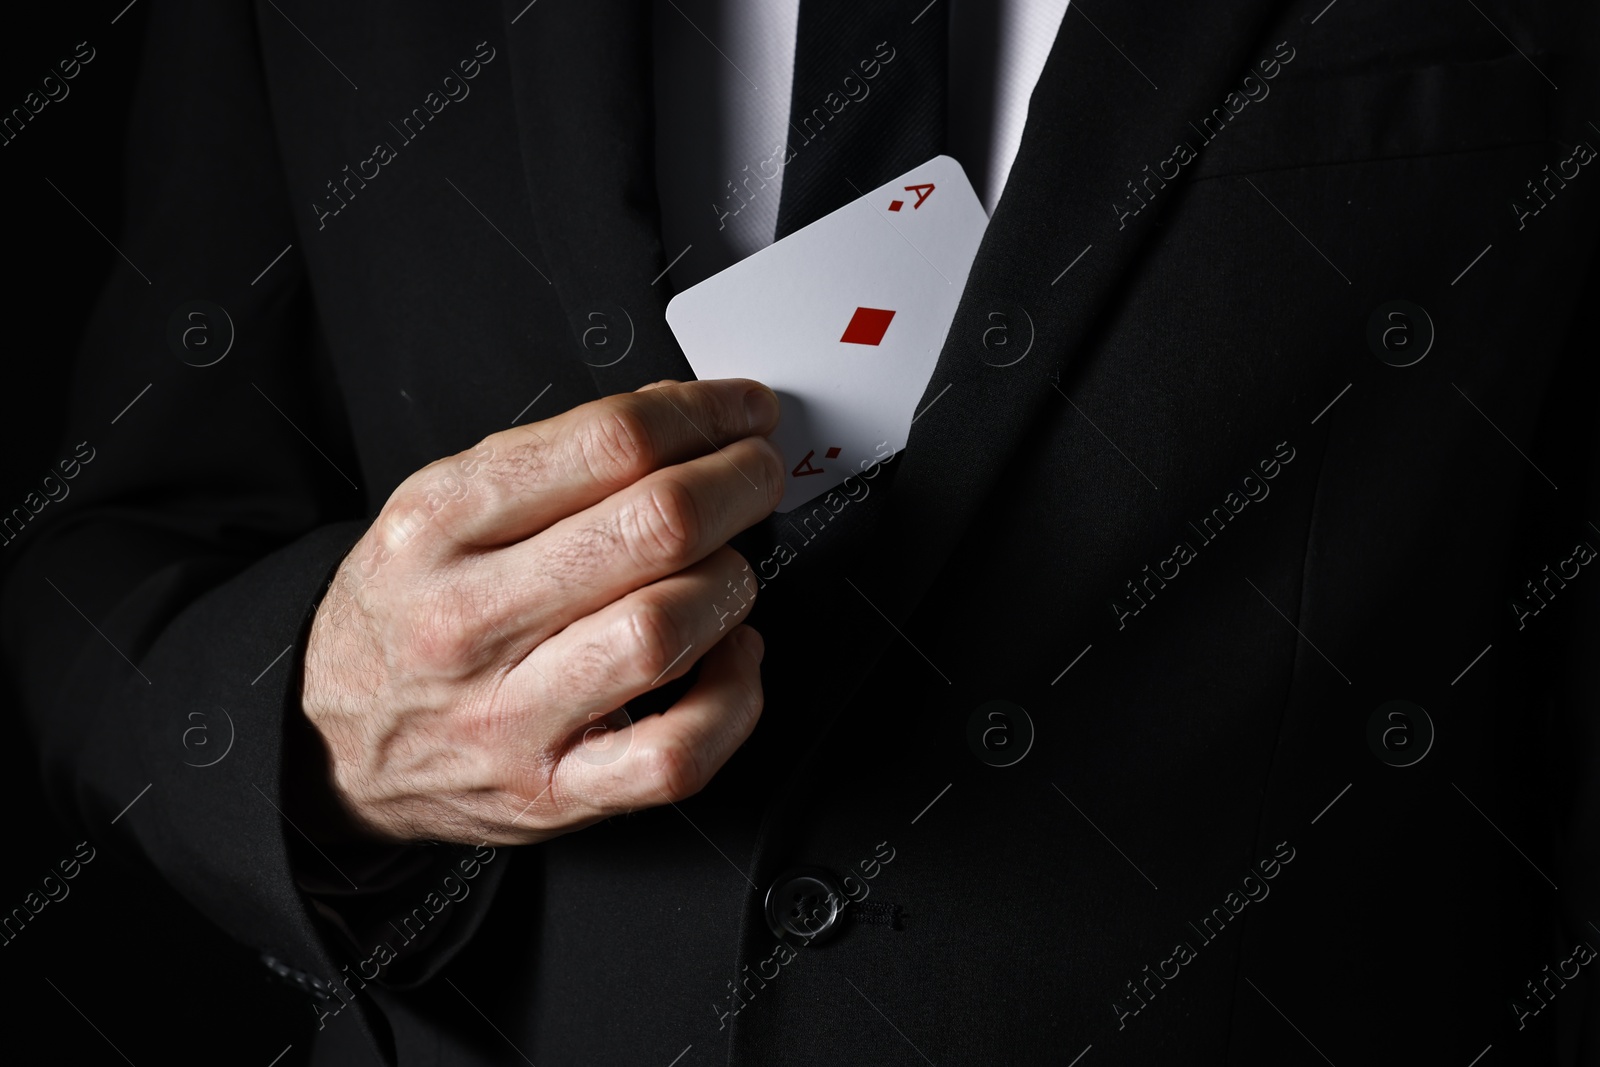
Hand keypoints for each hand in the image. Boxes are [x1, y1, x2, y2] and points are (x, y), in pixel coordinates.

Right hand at [296, 379, 783, 845]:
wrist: (330, 742)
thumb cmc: (407, 615)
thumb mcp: (439, 509)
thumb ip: (553, 459)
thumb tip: (682, 416)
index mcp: (438, 525)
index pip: (606, 445)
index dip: (701, 416)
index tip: (739, 413)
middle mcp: (468, 620)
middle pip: (652, 528)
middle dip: (737, 485)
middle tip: (756, 475)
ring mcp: (510, 715)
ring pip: (665, 632)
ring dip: (731, 585)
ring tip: (729, 570)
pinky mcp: (551, 792)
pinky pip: (674, 754)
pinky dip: (734, 699)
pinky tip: (731, 658)